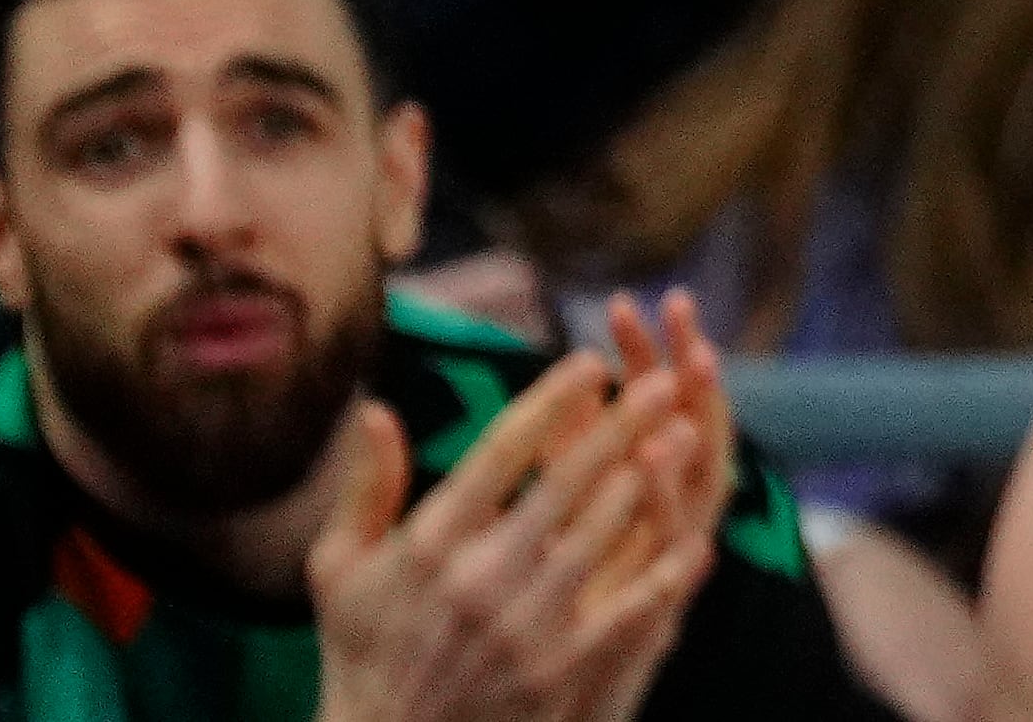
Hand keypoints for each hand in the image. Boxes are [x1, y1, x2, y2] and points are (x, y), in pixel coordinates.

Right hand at [307, 325, 718, 721]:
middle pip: (564, 483)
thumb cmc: (362, 649)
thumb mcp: (339, 569)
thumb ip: (365, 487)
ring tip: (684, 434)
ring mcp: (521, 624)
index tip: (590, 362)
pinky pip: (621, 614)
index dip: (550, 402)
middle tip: (661, 383)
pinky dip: (659, 576)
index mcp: (431, 542)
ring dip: (645, 483)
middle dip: (618, 427)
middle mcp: (478, 576)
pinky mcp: (555, 669)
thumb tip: (376, 407)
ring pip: (599, 536)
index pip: (501, 453)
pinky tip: (694, 540)